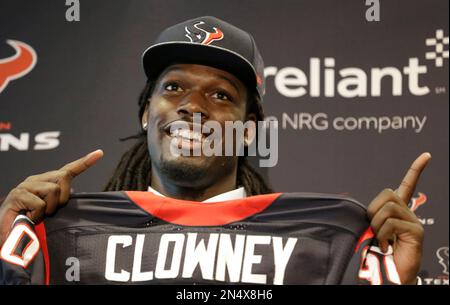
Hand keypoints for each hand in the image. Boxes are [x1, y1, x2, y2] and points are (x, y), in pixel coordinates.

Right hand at [0, 149, 103, 244]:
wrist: (5, 234)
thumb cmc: (28, 222)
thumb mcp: (48, 210)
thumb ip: (59, 200)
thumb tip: (71, 194)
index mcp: (45, 182)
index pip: (68, 170)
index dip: (85, 162)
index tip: (100, 153)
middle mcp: (36, 179)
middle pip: (64, 177)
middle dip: (63, 197)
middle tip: (50, 211)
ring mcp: (26, 185)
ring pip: (53, 190)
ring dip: (48, 209)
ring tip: (37, 216)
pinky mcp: (18, 194)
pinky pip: (40, 204)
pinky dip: (38, 215)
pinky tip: (29, 218)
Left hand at [367, 152, 430, 284]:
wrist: (388, 275)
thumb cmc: (376, 253)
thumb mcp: (371, 230)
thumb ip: (372, 216)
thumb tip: (364, 212)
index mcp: (397, 210)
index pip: (407, 185)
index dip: (416, 169)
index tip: (426, 155)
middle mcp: (408, 213)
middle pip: (387, 194)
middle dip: (373, 210)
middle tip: (373, 229)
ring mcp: (414, 222)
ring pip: (387, 208)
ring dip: (376, 225)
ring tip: (380, 240)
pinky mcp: (416, 231)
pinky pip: (391, 223)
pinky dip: (383, 235)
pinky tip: (386, 246)